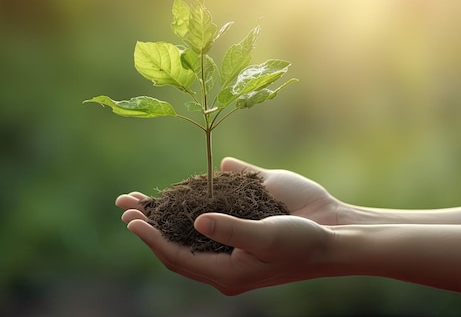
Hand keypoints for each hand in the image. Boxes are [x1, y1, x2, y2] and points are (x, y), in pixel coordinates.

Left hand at [115, 157, 338, 294]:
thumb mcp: (267, 238)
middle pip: (175, 243)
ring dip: (163, 212)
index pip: (177, 256)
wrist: (336, 232)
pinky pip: (212, 209)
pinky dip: (190, 200)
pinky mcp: (243, 215)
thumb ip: (231, 230)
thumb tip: (196, 220)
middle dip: (149, 225)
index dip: (151, 239)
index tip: (130, 220)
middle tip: (125, 206)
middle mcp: (224, 255)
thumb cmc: (303, 242)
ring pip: (187, 227)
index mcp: (226, 271)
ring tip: (138, 198)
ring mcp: (232, 235)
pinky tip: (177, 189)